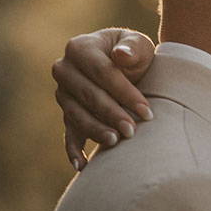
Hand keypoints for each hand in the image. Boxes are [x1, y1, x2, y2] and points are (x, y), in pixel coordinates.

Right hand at [52, 28, 156, 171]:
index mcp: (79, 47)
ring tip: (116, 142)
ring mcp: (63, 94)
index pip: (102, 72)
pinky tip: (82, 166)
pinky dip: (73, 151)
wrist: (125, 67)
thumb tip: (121, 55)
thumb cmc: (133, 54)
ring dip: (96, 130)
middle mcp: (64, 70)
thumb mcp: (138, 44)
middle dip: (111, 114)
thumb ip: (132, 47)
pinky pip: (68, 134)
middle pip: (88, 95)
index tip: (146, 111)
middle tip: (132, 131)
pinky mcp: (67, 114)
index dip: (124, 92)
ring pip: (77, 115)